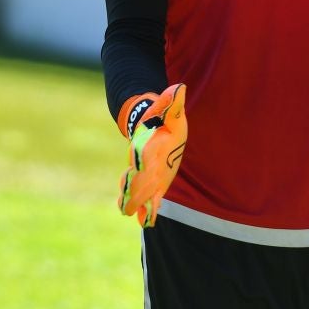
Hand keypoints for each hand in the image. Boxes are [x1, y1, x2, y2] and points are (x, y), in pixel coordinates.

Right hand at [118, 83, 187, 226]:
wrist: (151, 130)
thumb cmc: (162, 122)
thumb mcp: (170, 113)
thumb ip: (172, 103)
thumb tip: (179, 87)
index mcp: (147, 145)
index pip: (142, 154)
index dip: (140, 161)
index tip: (137, 166)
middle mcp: (142, 162)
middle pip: (135, 177)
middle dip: (133, 190)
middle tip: (129, 204)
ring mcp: (145, 174)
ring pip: (134, 189)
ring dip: (132, 200)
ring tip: (128, 212)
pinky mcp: (153, 183)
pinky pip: (145, 198)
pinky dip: (145, 210)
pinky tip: (145, 222)